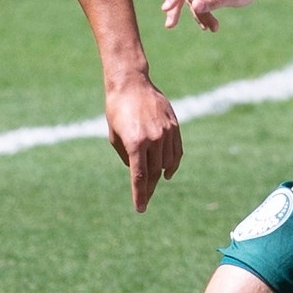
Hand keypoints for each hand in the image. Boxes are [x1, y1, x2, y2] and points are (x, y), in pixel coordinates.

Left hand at [105, 78, 182, 211]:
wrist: (131, 83)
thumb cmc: (117, 110)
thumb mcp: (115, 136)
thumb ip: (127, 156)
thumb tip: (138, 171)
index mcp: (135, 143)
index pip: (139, 176)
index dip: (140, 195)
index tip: (140, 208)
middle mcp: (153, 138)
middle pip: (154, 172)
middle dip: (149, 188)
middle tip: (144, 199)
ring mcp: (166, 132)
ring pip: (166, 163)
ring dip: (159, 176)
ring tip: (152, 184)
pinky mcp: (174, 126)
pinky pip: (176, 151)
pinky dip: (173, 164)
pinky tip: (167, 172)